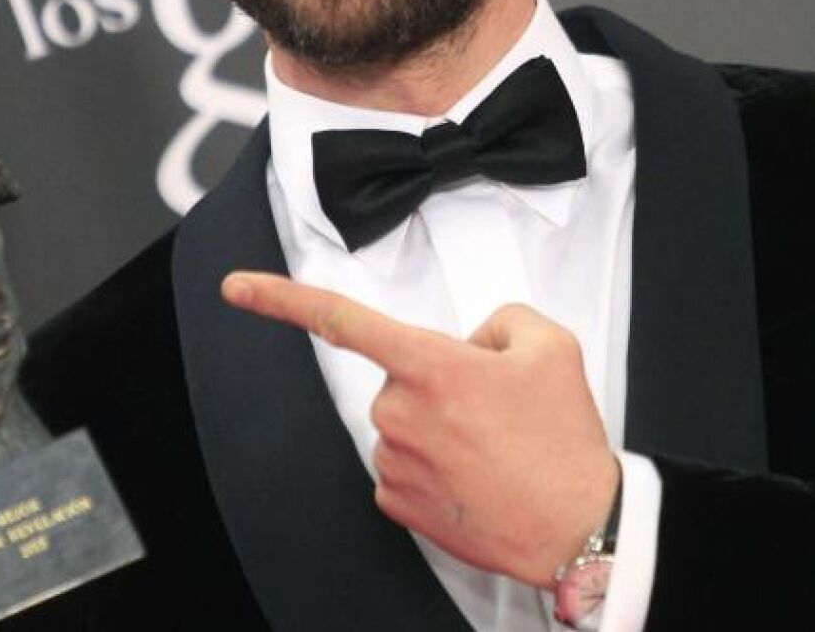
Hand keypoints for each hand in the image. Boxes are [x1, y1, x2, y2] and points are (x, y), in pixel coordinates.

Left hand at [222, 271, 618, 586]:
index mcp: (431, 366)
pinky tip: (476, 476)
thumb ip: (499, 318)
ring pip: (405, 422)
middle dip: (440, 383)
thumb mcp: (550, 344)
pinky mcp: (397, 503)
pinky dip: (435, 465)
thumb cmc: (564, 440)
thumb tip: (470, 342)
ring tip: (496, 447)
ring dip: (441, 427)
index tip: (235, 288)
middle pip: (401, 377)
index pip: (342, 320)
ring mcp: (394, 462)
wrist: (579, 526)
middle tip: (496, 409)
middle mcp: (400, 413)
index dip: (280, 299)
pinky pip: (405, 465)